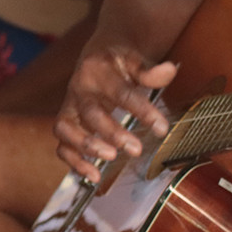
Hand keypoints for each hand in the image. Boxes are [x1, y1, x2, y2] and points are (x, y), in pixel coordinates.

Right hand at [53, 47, 177, 181]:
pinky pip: (62, 145)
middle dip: (112, 133)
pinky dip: (74, 162)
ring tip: (111, 158)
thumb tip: (169, 70)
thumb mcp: (135, 60)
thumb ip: (150, 71)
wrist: (96, 56)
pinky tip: (94, 175)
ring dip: (87, 147)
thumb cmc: (118, 62)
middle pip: (91, 113)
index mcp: (98, 70)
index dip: (142, 111)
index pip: (121, 93)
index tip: (162, 128)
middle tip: (136, 149)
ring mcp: (69, 106)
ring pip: (67, 129)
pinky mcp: (66, 123)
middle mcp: (79, 89)